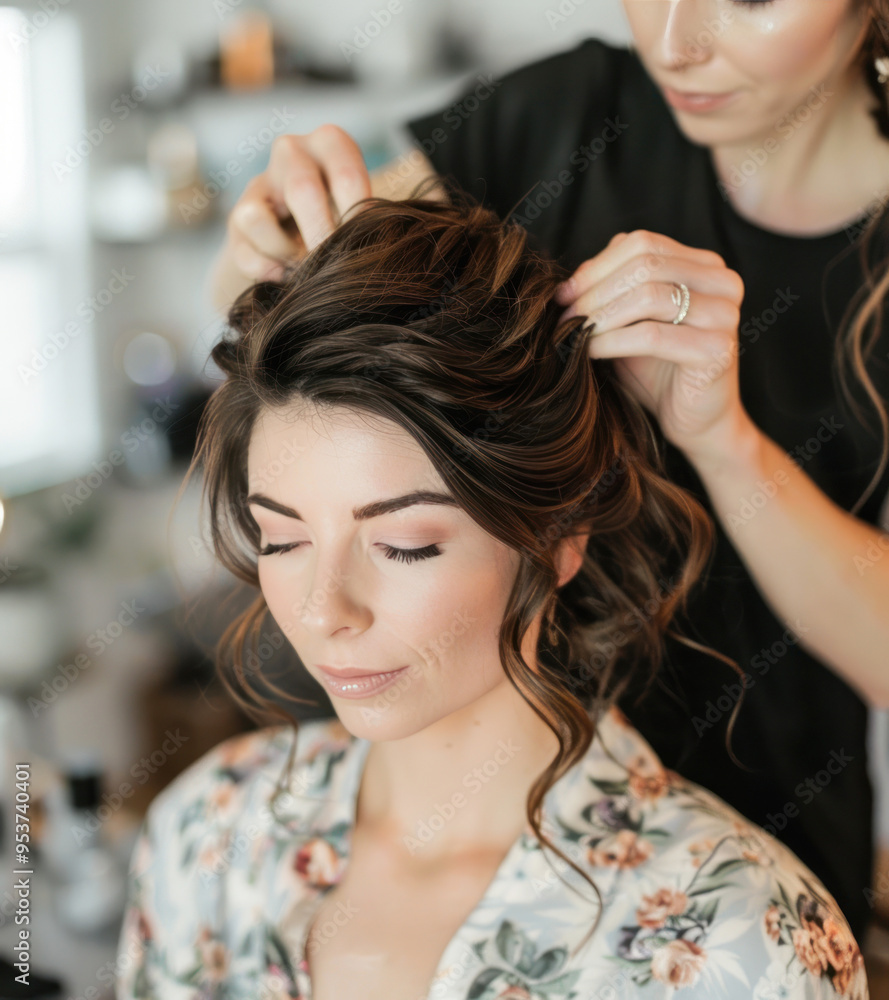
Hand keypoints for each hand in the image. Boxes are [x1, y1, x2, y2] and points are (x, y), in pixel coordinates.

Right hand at [222, 123, 371, 284]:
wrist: (304, 228)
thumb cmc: (345, 215)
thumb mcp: (361, 207)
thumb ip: (364, 220)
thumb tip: (363, 256)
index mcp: (330, 143)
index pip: (347, 175)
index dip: (358, 218)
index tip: (367, 248)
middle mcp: (291, 152)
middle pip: (302, 190)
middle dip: (321, 237)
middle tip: (337, 268)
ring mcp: (258, 183)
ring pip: (256, 219)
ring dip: (286, 254)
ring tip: (306, 270)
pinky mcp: (236, 220)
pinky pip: (244, 251)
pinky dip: (268, 272)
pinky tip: (285, 277)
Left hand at [554, 230, 752, 458]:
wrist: (694, 422)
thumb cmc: (658, 371)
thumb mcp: (631, 322)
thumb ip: (613, 291)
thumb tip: (569, 279)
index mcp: (705, 265)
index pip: (644, 243)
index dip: (597, 266)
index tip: (563, 294)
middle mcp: (723, 283)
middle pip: (646, 264)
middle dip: (596, 290)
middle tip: (565, 314)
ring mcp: (725, 315)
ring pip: (649, 296)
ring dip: (601, 314)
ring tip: (574, 332)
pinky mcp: (717, 350)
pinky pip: (652, 336)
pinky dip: (612, 341)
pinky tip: (590, 351)